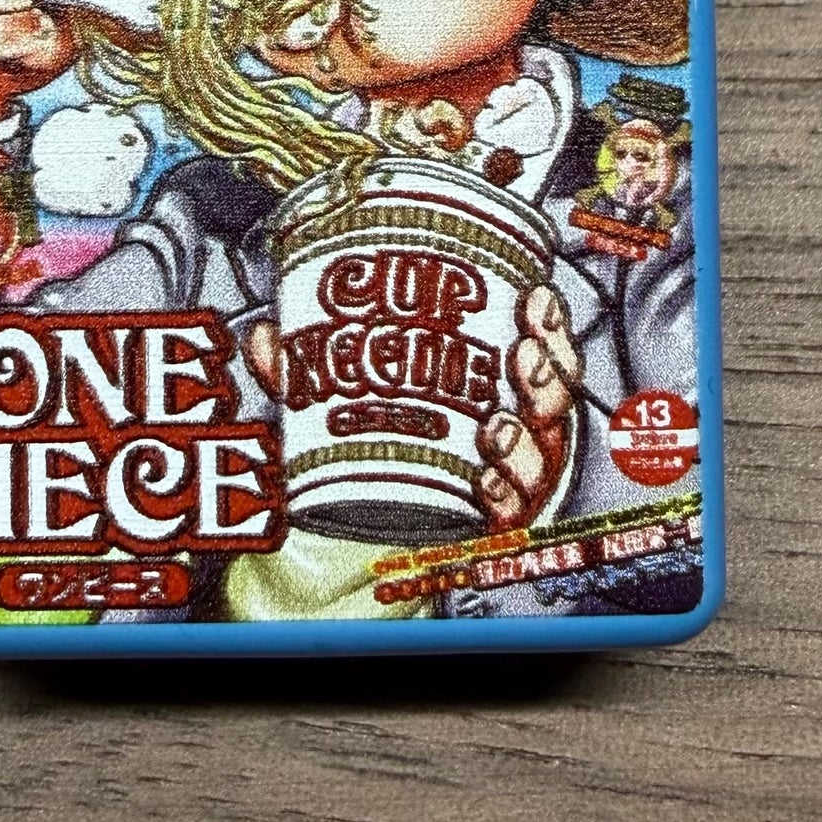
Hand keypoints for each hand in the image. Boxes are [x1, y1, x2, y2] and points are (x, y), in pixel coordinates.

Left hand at [241, 283, 582, 533]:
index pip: (539, 342)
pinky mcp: (496, 521)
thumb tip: (267, 338)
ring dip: (526, 440)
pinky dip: (503, 498)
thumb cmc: (378, 440)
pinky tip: (486, 486)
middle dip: (548, 374)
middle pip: (554, 396)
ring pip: (542, 454)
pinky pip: (514, 512)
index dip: (546, 320)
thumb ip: (307, 372)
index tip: (533, 299)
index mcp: (495, 380)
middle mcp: (517, 426)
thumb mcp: (343, 396)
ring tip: (498, 429)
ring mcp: (513, 476)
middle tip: (524, 360)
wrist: (375, 519)